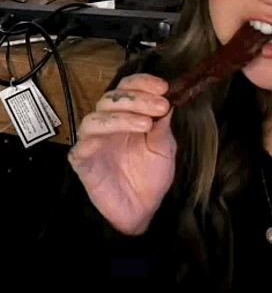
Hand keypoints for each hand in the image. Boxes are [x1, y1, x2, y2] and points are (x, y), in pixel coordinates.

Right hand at [68, 73, 175, 234]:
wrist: (143, 209)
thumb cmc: (151, 176)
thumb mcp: (164, 148)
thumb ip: (163, 126)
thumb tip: (168, 102)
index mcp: (128, 116)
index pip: (128, 88)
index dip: (143, 83)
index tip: (164, 87)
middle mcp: (108, 124)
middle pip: (111, 98)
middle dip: (137, 98)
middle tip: (160, 105)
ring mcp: (93, 141)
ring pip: (96, 117)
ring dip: (122, 115)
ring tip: (147, 123)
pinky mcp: (82, 160)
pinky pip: (83, 143)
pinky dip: (101, 134)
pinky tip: (121, 138)